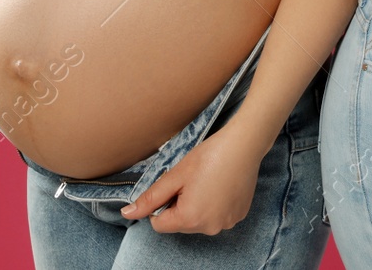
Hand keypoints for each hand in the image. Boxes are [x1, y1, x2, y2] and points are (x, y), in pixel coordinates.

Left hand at [118, 124, 268, 234]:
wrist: (244, 144)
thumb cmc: (208, 156)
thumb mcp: (175, 175)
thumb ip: (150, 198)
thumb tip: (127, 214)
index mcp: (189, 218)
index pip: (159, 224)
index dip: (162, 203)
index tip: (175, 184)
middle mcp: (209, 227)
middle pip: (180, 223)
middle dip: (180, 205)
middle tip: (192, 180)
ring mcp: (226, 224)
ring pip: (199, 220)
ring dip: (198, 206)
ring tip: (208, 181)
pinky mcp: (239, 216)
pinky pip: (217, 216)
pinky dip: (215, 205)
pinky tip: (221, 185)